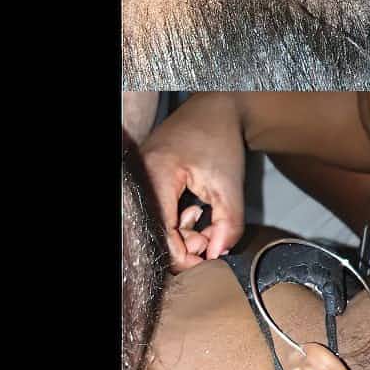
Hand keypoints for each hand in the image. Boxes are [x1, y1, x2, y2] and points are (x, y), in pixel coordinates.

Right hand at [140, 93, 245, 273]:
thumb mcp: (230, 185)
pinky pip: (156, 211)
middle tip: (213, 237)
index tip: (209, 259)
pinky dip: (176, 220)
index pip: (161, 232)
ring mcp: (140, 179)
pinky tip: (194, 212)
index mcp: (156, 175)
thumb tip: (218, 255)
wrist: (216, 109)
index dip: (184, 255)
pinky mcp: (145, 180)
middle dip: (186, 243)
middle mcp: (139, 178)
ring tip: (206, 220)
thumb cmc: (221, 141)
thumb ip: (228, 224)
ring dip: (183, 232)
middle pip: (155, 230)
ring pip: (155, 223)